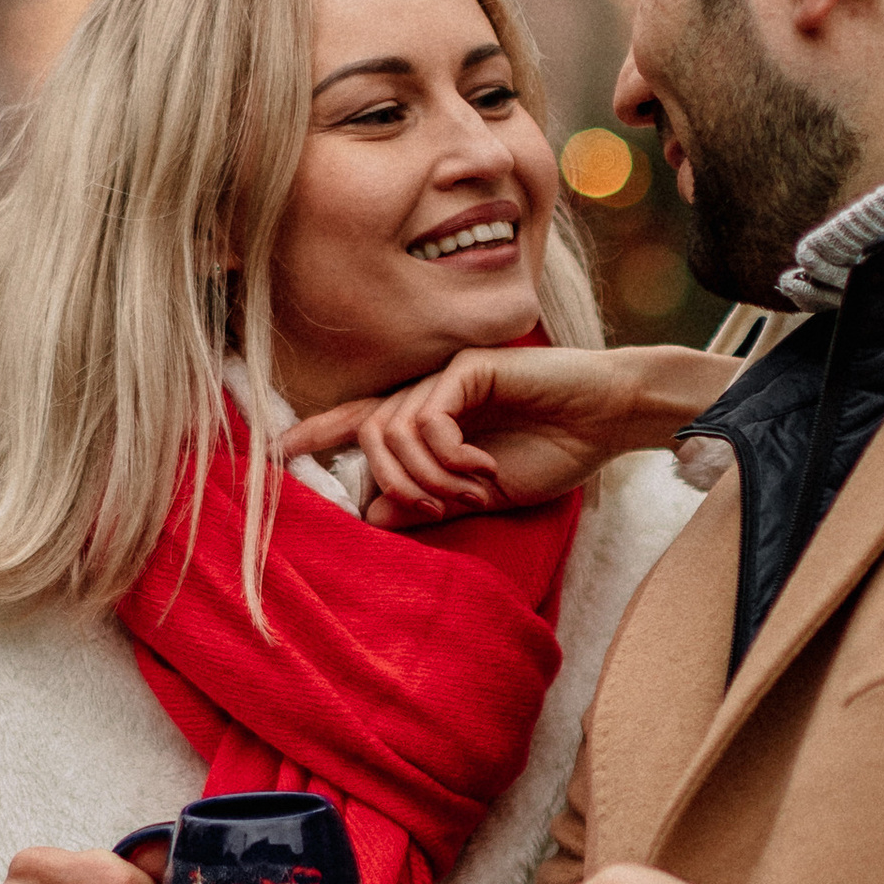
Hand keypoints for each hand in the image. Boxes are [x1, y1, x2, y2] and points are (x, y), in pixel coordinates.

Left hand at [279, 344, 740, 528]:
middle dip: (397, 483)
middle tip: (443, 507)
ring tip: (471, 487)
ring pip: (392, 429)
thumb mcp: (482, 492)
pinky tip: (481, 465)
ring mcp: (446, 377)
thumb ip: (428, 501)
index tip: (274, 453)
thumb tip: (370, 515)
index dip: (313, 433)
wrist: (609, 420)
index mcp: (427, 420)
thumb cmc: (554, 451)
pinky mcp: (470, 368)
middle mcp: (427, 394)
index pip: (356, 422)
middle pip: (368, 434)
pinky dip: (448, 451)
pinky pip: (429, 414)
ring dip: (427, 474)